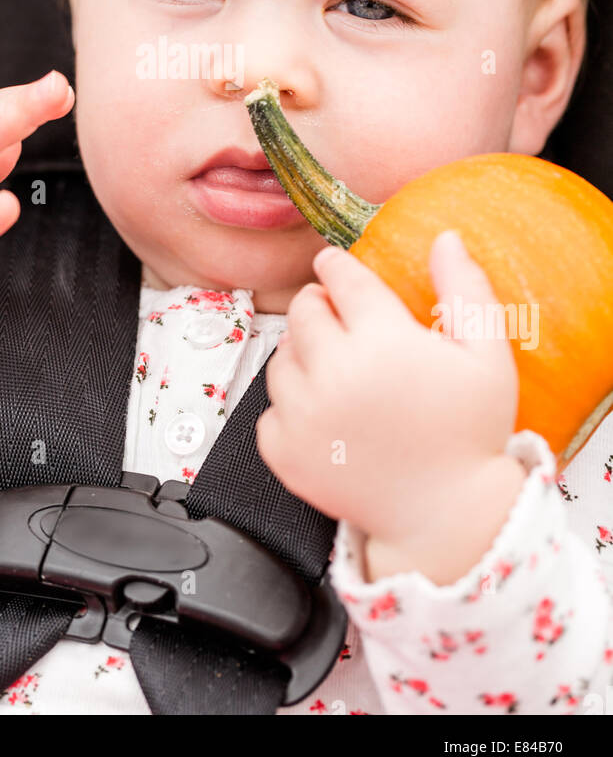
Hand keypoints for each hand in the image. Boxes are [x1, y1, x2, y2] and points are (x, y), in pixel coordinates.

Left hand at [256, 231, 522, 566]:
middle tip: (341, 320)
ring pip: (280, 357)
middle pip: (303, 311)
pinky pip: (269, 409)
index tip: (335, 266)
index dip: (336, 265)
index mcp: (383, 343)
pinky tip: (324, 412)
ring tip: (336, 369)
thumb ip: (466, 290)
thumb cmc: (469, 435)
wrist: (445, 517)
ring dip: (301, 353)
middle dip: (319, 306)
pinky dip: (289, 406)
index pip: (341, 278)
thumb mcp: (487, 356)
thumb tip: (446, 239)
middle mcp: (334, 375)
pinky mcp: (284, 453)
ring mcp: (303, 417)